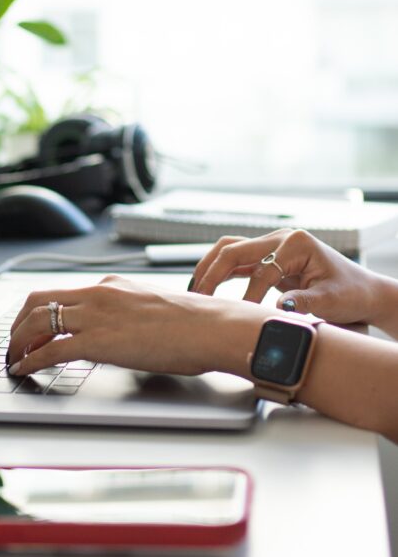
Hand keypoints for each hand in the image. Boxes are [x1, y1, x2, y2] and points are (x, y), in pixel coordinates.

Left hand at [6, 276, 253, 377]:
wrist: (212, 328)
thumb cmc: (194, 324)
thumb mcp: (150, 309)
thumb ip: (126, 315)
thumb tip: (117, 332)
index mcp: (110, 286)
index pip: (59, 292)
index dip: (37, 311)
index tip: (29, 327)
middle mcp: (97, 294)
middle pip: (38, 301)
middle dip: (19, 324)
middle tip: (14, 343)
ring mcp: (96, 315)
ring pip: (37, 322)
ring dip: (18, 342)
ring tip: (14, 359)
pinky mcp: (99, 341)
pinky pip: (51, 350)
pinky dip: (31, 360)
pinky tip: (24, 370)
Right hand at [189, 228, 387, 326]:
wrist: (361, 290)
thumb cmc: (351, 293)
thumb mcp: (333, 300)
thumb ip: (306, 302)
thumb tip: (278, 307)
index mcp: (296, 243)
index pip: (262, 270)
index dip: (250, 296)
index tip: (242, 318)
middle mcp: (279, 238)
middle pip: (234, 249)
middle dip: (213, 274)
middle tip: (199, 298)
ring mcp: (271, 245)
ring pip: (229, 249)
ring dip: (209, 268)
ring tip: (194, 291)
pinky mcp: (266, 256)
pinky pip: (235, 259)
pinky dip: (218, 271)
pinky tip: (206, 288)